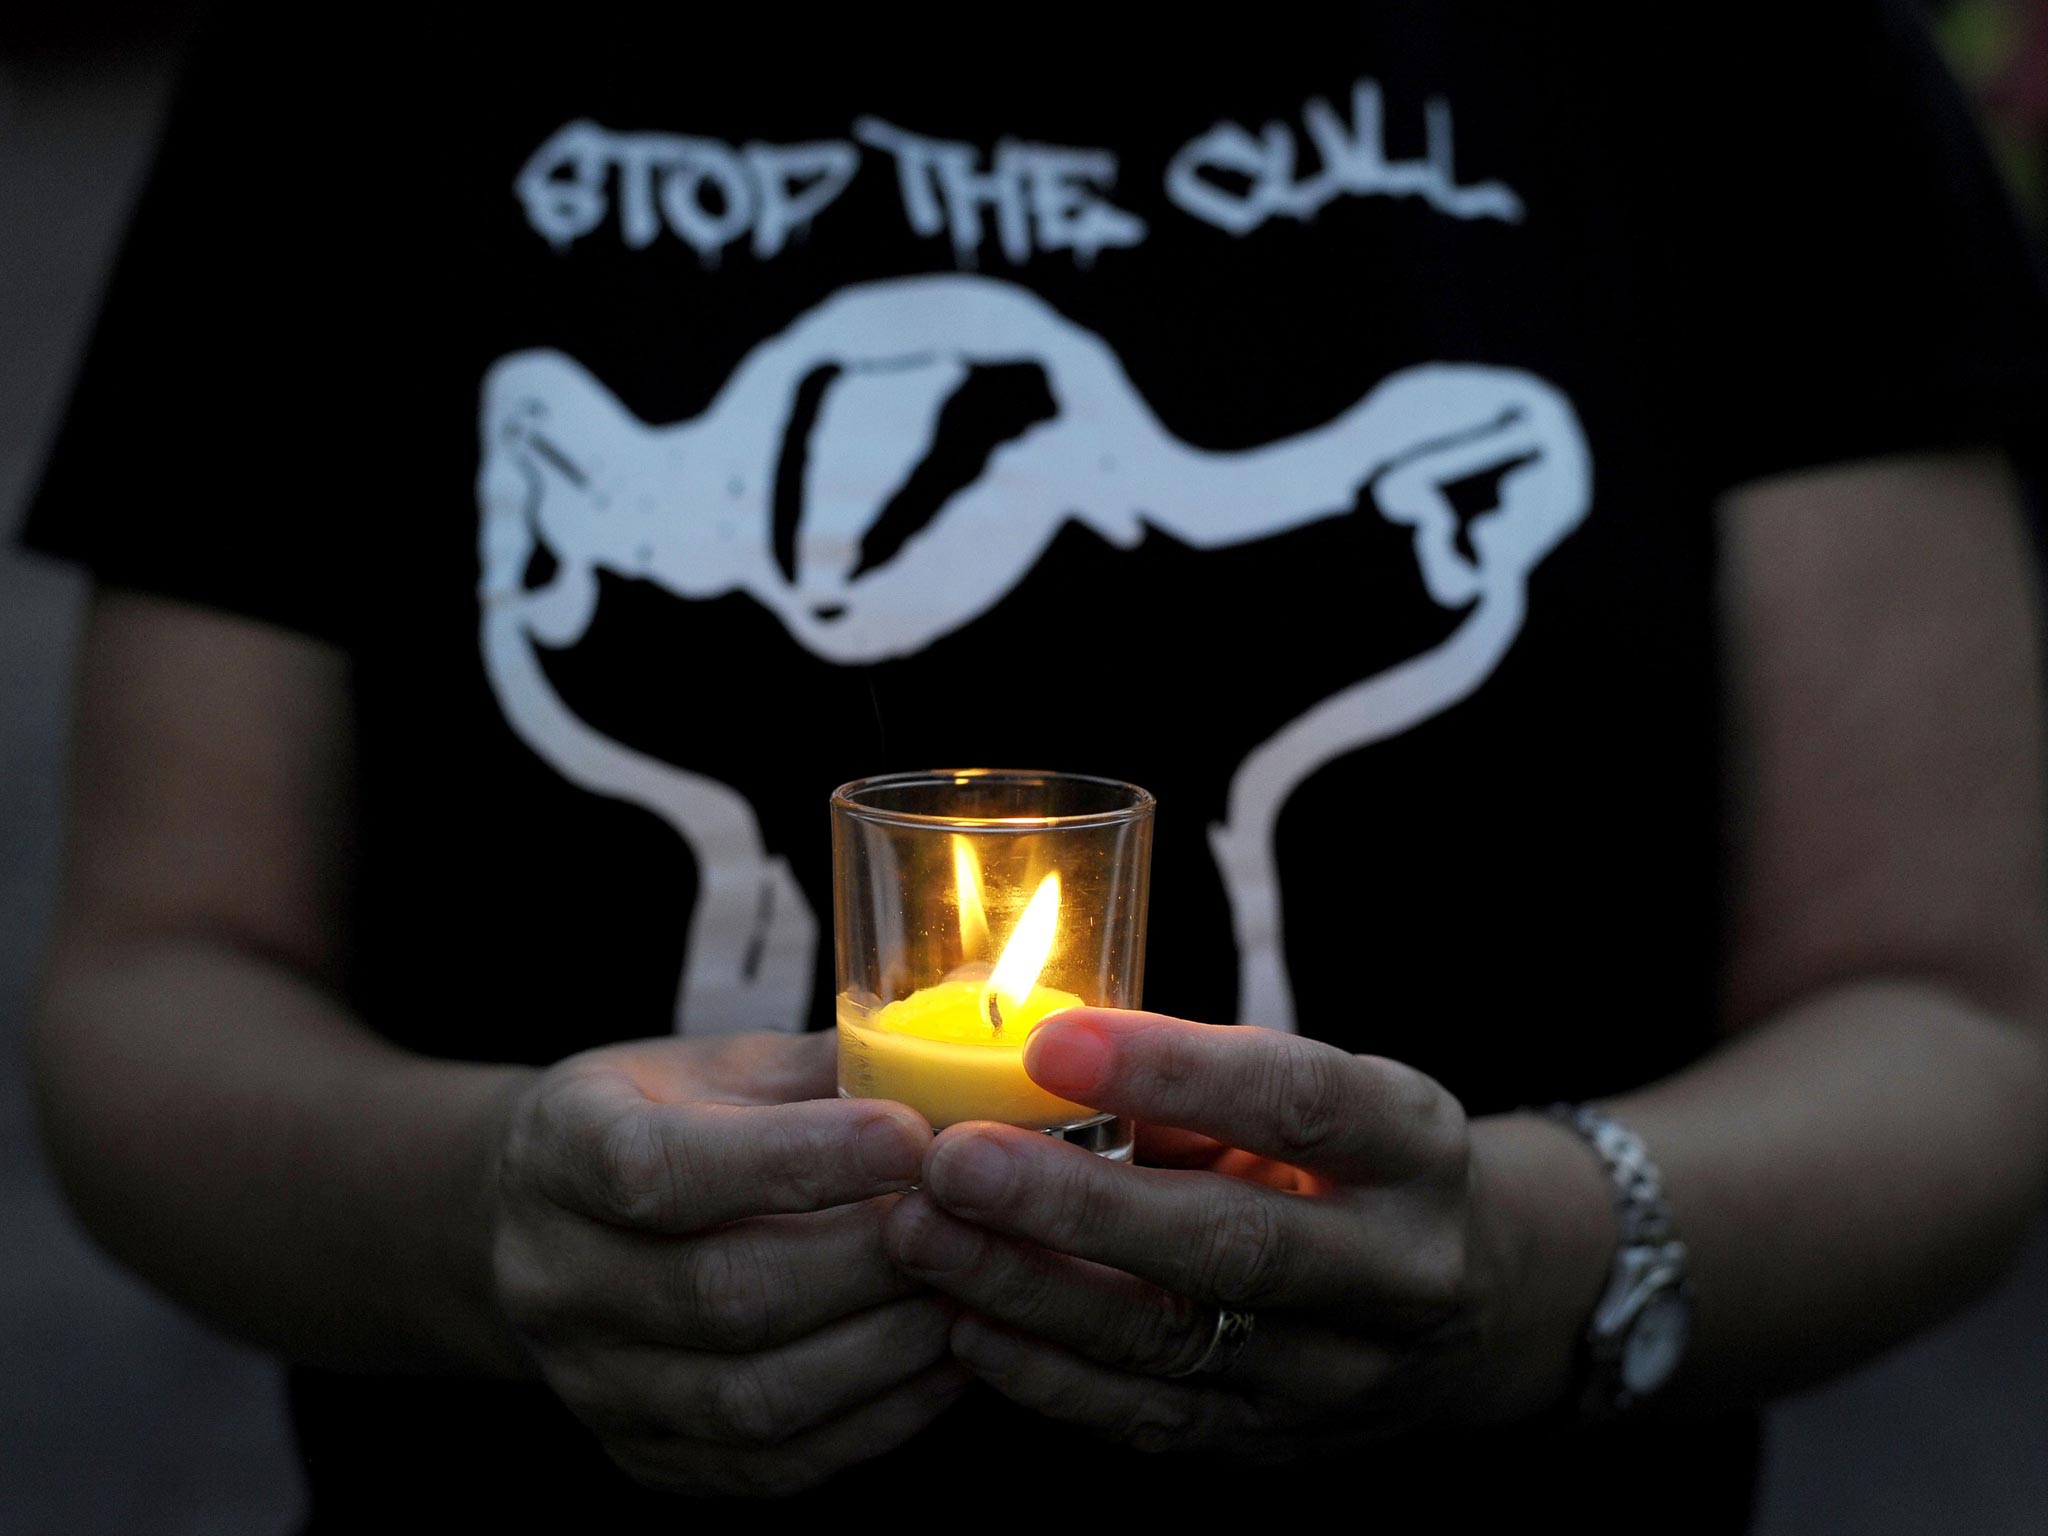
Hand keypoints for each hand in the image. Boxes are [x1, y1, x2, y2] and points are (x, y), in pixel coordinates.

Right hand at [490, 1031, 970, 1495]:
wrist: (555, 1222)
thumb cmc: (667, 1118)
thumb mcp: (720, 1064)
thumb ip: (826, 1067)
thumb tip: (955, 1060)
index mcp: (560, 1152)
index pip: (661, 1169)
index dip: (796, 1158)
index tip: (911, 1134)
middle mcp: (556, 1280)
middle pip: (720, 1294)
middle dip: (867, 1258)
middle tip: (971, 1219)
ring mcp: (596, 1385)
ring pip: (753, 1398)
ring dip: (885, 1346)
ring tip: (972, 1289)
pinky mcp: (647, 1456)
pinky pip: (774, 1464)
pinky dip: (879, 1417)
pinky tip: (947, 1357)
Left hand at [883, 1010, 1607, 1457]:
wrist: (1476, 1301)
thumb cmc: (1352, 1160)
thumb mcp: (1321, 1093)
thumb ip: (1198, 1083)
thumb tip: (1032, 1053)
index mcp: (1414, 1145)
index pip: (1300, 1102)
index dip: (1174, 1071)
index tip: (1049, 1041)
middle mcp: (1397, 1271)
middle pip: (1230, 1242)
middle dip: (1075, 1204)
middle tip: (952, 1161)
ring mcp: (1340, 1377)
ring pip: (1172, 1341)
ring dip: (1031, 1289)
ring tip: (922, 1234)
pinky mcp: (1275, 1445)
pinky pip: (1149, 1418)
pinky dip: (1047, 1376)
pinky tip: (962, 1324)